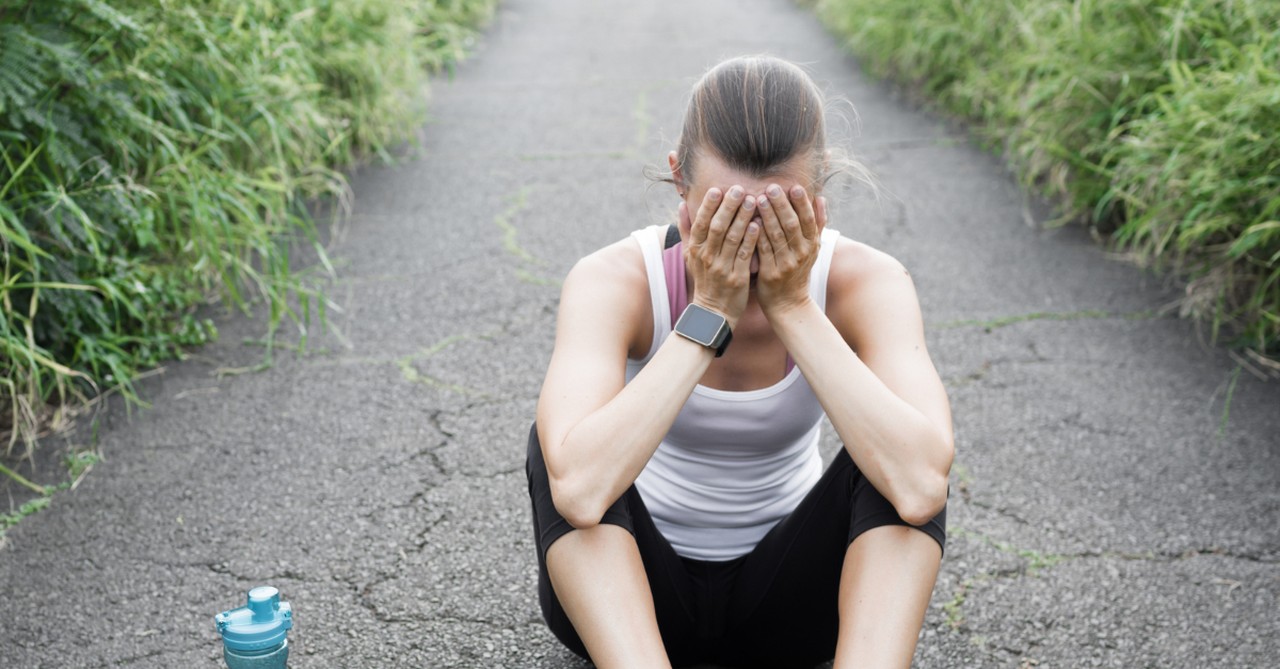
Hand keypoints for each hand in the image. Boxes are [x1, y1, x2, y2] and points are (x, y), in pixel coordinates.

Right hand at [683, 185, 760, 328]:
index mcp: (695, 250)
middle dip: (728, 207)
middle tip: (739, 188)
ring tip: (752, 200)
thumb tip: (681, 205)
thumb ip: (686, 230)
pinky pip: (744, 255)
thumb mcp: (689, 255)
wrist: (712, 312)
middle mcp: (707, 257)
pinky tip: (758, 225)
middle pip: (717, 227)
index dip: (708, 206)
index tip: (717, 189)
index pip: (701, 223)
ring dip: (742, 218)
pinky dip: (750, 240)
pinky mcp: (737, 278)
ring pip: (732, 239)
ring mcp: (722, 268)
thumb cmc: (704, 279)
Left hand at [754, 184, 825, 316]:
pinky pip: (763, 250)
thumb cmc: (799, 270)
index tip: (794, 187)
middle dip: (782, 205)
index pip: (809, 220)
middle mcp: (801, 253)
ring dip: (767, 216)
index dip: (802, 203)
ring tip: (758, 198)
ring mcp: (786, 264)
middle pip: (792, 225)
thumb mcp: (813, 248)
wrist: (788, 303)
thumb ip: (818, 223)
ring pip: (776, 236)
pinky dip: (757, 235)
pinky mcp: (770, 273)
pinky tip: (750, 222)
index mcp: (812, 245)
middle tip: (771, 187)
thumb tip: (821, 197)